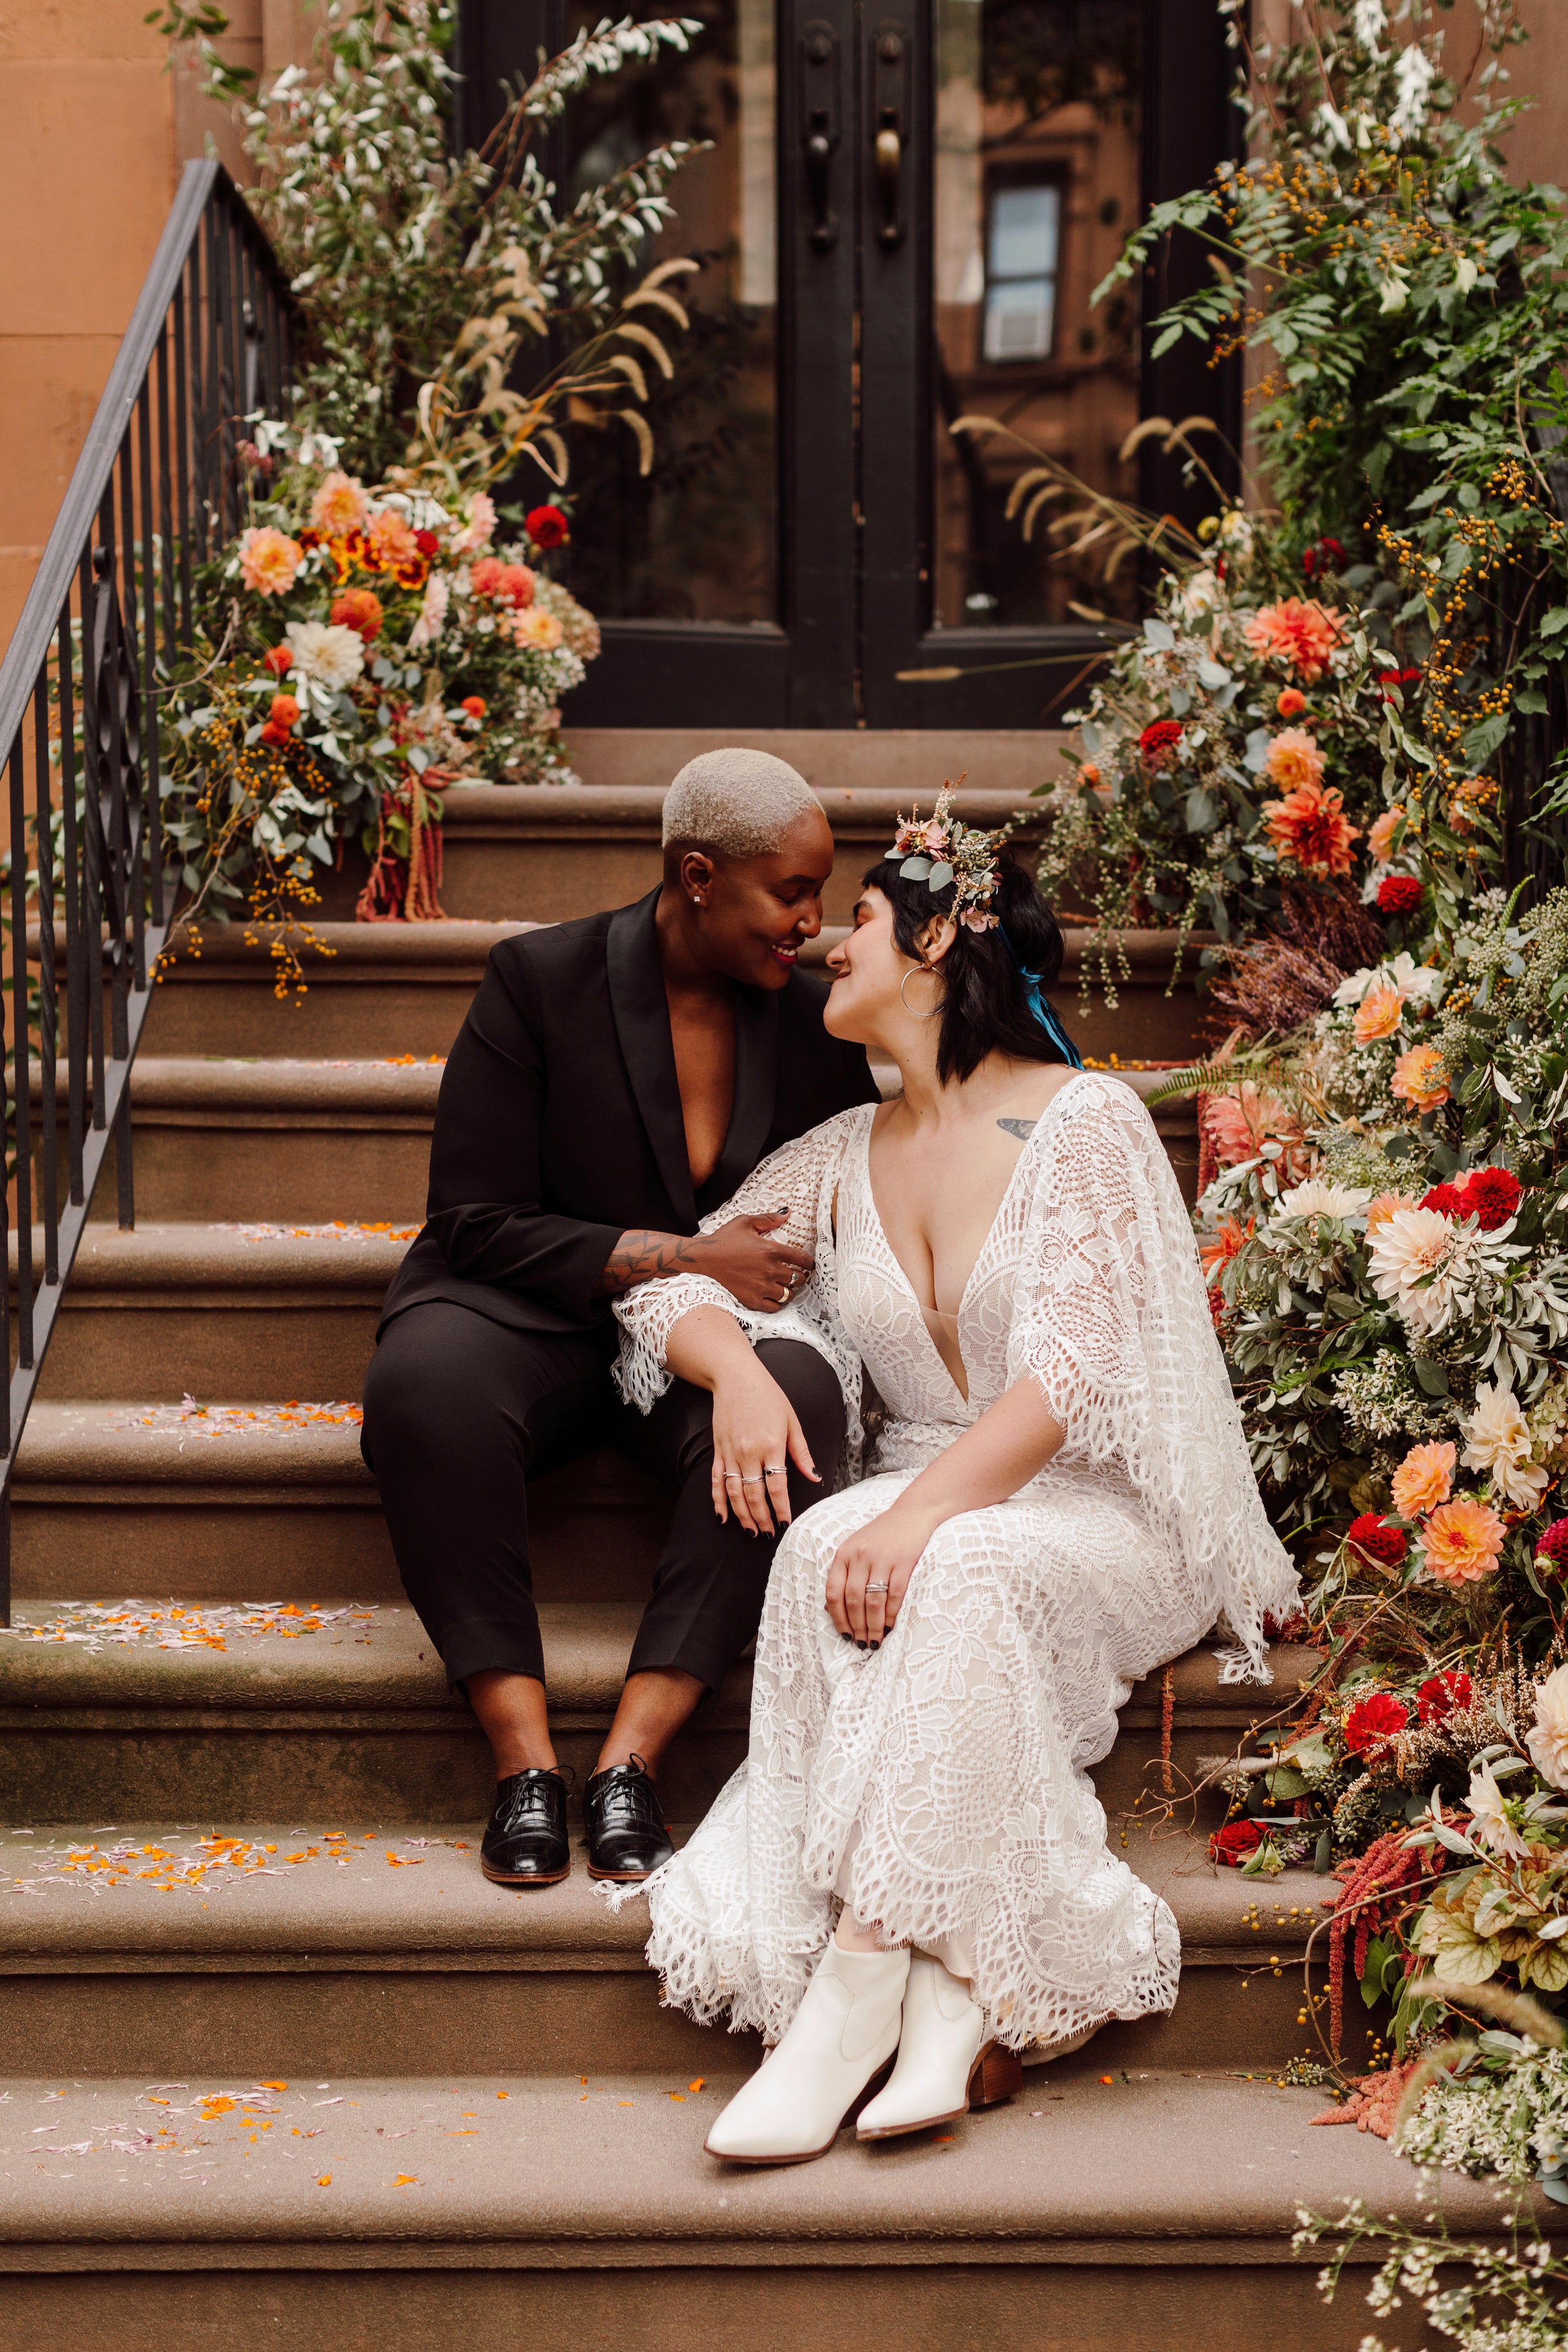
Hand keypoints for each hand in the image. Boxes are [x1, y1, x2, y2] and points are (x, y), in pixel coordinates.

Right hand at [691, 1213, 813, 1312]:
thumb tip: (788, 1213)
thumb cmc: (724, 1238)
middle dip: (800, 1277)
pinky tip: (773, 1296)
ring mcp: (761, 1286)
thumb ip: (768, 1218)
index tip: (809, 1265)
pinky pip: (774, 1307)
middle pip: (798, 1279)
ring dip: (789, 1290)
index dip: (810, 1263)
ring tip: (784, 1287)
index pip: (802, 1259)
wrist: (704, 1258)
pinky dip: (777, 1303)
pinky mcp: (751, 1299)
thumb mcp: (745, 1222)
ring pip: (788, 1294)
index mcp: (771, 1250)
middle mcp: (770, 1269)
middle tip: (796, 1275)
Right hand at [710, 1362, 820, 1535]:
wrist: (735, 1377)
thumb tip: (815, 1477)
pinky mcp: (718, 1451)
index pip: (777, 1487)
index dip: (781, 1509)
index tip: (786, 1523)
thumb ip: (801, 1452)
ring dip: (743, 1516)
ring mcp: (730, 1453)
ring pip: (735, 1493)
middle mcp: (748, 1452)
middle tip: (770, 1534)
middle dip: (763, 1519)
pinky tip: (724, 1517)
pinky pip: (716, 1481)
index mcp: (771, 1445)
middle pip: (754, 1495)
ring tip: (751, 1532)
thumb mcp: (792, 1421)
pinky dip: (718, 1502)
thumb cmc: (768, 1396)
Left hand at [825, 1503, 941, 1645]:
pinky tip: (891, 1626)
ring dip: (874, 1626)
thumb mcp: (856, 1548)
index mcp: (844, 1554)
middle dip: (857, 1627)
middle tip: (862, 1644)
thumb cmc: (883, 1535)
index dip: (837, 1618)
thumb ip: (845, 1574)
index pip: (833, 1592)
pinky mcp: (904, 1562)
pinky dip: (892, 1615)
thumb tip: (831, 1609)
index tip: (844, 1634)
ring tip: (875, 1641)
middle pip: (853, 1600)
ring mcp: (882, 1558)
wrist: (913, 1513)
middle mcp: (860, 1556)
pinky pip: (895, 1595)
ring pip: (873, 1602)